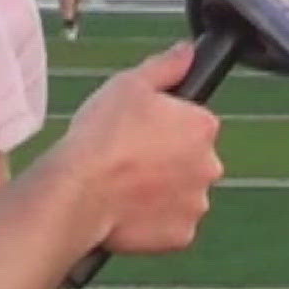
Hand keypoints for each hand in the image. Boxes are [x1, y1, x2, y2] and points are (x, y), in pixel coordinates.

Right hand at [49, 41, 222, 253]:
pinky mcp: (181, 236)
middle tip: (129, 162)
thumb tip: (189, 51)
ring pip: (182, 194)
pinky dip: (154, 222)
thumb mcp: (129, 84)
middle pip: (191, 160)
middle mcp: (210, 165)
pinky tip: (127, 213)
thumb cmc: (101, 135)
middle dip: (168, 161)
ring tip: (124, 189)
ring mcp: (197, 203)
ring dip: (162, 193)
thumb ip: (166, 66)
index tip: (139, 133)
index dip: (164, 127)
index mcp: (203, 126)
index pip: (193, 124)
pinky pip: (171, 227)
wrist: (78, 192)